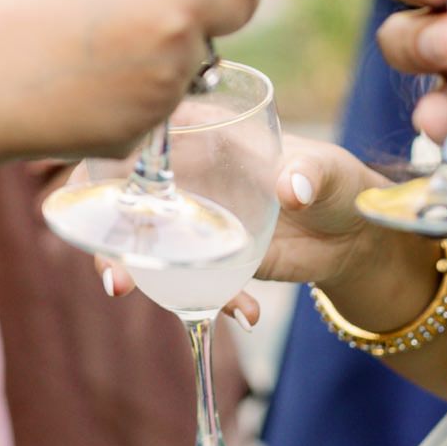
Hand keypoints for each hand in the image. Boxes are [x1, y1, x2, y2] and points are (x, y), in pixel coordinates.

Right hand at [97, 137, 399, 328]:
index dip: (104, 158)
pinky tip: (248, 313)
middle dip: (105, 236)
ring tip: (172, 305)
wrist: (352, 235)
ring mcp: (191, 219)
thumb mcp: (326, 170)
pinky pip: (186, 280)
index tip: (94, 192)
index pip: (138, 135)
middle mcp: (185, 174)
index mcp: (201, 133)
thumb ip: (310, 172)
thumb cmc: (334, 180)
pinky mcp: (208, 257)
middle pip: (121, 196)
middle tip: (115, 277)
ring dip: (139, 277)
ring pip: (143, 243)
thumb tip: (291, 188)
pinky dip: (208, 303)